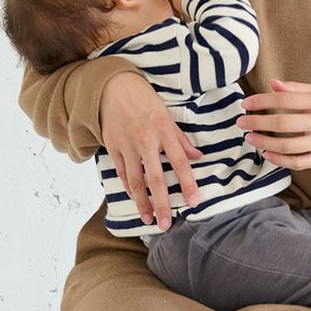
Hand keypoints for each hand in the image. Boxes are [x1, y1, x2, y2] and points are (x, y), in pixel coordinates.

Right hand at [99, 72, 203, 228]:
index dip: (188, 184)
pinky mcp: (113, 147)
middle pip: (156, 179)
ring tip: (149, 219)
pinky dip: (129, 189)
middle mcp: (146, 140)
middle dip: (162, 204)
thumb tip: (198, 157)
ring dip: (143, 203)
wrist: (113, 87)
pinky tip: (136, 201)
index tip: (194, 202)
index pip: (180, 163)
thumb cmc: (144, 100)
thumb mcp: (167, 116)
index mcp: (164, 131)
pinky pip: (123, 173)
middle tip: (166, 224)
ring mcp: (127, 145)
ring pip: (136, 181)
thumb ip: (181, 139)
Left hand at [236, 78, 310, 169]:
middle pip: (283, 123)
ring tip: (250, 138)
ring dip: (264, 142)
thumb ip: (297, 89)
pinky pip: (298, 162)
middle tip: (241, 122)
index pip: (284, 100)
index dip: (262, 101)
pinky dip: (280, 160)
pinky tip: (267, 154)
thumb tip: (273, 84)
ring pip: (288, 146)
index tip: (246, 103)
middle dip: (257, 123)